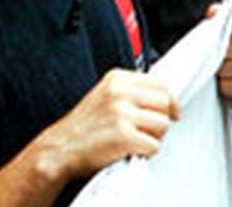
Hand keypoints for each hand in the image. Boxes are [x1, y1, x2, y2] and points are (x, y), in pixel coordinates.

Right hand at [42, 68, 178, 179]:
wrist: (59, 149)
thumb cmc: (84, 126)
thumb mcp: (105, 94)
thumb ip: (131, 90)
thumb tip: (163, 95)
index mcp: (118, 78)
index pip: (160, 83)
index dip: (170, 100)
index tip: (172, 111)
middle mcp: (120, 92)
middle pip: (165, 102)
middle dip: (162, 119)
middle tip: (150, 130)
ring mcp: (121, 114)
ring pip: (162, 124)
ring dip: (155, 136)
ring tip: (140, 140)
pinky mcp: (123, 136)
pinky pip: (153, 144)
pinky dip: (148, 152)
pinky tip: (135, 151)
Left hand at [213, 13, 231, 106]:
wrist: (229, 74)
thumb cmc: (225, 47)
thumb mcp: (221, 30)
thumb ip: (218, 18)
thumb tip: (213, 11)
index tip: (224, 28)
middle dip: (226, 52)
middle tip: (215, 57)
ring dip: (224, 72)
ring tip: (217, 72)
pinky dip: (229, 89)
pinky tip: (224, 85)